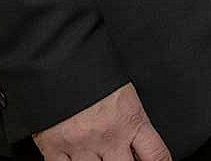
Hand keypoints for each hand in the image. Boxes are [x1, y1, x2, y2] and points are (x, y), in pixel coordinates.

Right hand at [34, 81, 170, 160]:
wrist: (60, 58)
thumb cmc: (94, 68)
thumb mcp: (124, 90)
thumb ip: (130, 115)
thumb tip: (137, 132)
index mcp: (131, 119)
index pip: (156, 154)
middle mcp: (109, 137)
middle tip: (122, 157)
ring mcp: (81, 146)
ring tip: (99, 155)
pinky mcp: (54, 149)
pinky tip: (77, 160)